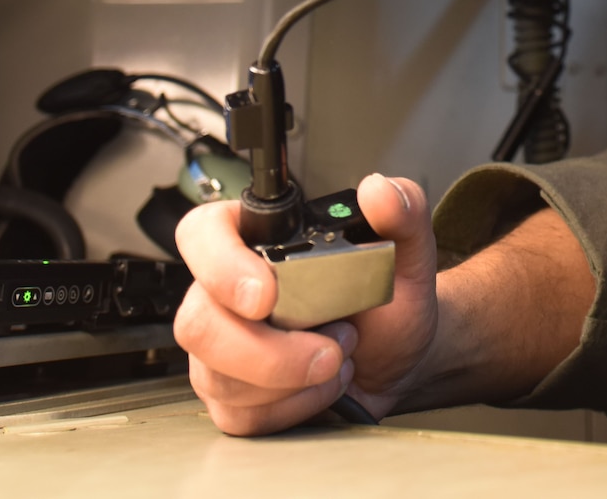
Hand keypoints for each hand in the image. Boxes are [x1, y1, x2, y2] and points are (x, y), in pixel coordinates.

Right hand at [173, 173, 436, 434]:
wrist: (399, 359)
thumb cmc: (388, 303)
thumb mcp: (406, 254)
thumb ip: (402, 212)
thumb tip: (380, 191)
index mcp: (257, 243)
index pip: (201, 235)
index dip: (218, 263)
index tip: (267, 295)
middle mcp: (225, 295)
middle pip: (199, 323)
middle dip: (268, 350)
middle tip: (332, 348)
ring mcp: (221, 351)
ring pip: (218, 376)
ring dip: (292, 378)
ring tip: (340, 356)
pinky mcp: (232, 398)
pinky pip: (240, 415)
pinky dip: (292, 408)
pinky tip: (323, 387)